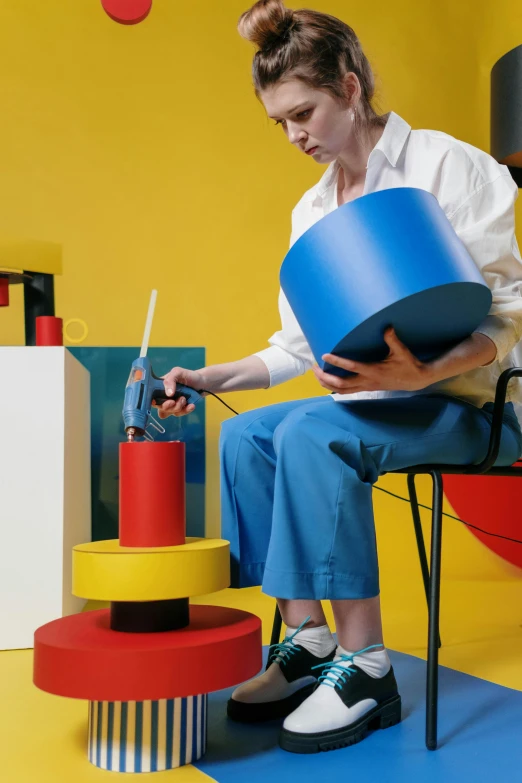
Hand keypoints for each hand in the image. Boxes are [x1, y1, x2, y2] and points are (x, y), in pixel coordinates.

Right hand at [152, 367, 207, 418]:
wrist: (203, 382)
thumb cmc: (188, 376)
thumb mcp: (178, 372)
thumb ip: (170, 380)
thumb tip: (168, 394)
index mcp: (159, 387)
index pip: (151, 397)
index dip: (154, 402)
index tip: (160, 402)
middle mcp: (164, 396)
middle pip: (160, 407)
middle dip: (167, 406)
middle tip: (174, 401)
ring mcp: (172, 404)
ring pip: (169, 412)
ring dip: (177, 407)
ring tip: (184, 399)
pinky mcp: (180, 409)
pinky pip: (179, 414)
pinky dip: (186, 410)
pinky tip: (191, 405)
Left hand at [312, 327, 430, 393]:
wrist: (415, 379)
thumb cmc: (408, 364)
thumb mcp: (401, 351)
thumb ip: (392, 340)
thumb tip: (387, 327)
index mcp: (373, 371)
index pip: (351, 368)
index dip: (337, 362)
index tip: (324, 355)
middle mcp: (367, 381)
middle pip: (339, 385)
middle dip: (324, 377)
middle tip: (314, 367)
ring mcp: (366, 386)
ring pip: (341, 391)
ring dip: (326, 384)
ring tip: (316, 374)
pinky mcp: (366, 388)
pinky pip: (346, 391)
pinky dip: (334, 387)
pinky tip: (328, 380)